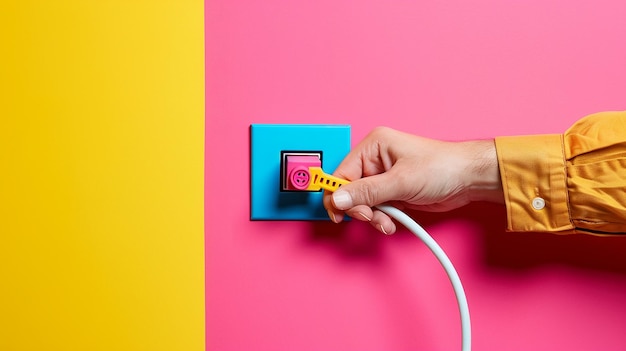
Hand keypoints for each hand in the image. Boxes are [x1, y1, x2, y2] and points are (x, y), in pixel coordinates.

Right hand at [323, 127, 502, 233]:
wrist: (468, 180)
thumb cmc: (442, 167)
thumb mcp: (401, 181)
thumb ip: (367, 192)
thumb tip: (338, 199)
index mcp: (373, 146)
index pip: (342, 173)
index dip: (338, 195)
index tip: (339, 214)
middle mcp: (375, 160)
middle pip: (350, 190)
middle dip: (360, 209)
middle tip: (372, 217)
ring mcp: (383, 177)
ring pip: (362, 203)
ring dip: (372, 216)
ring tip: (387, 222)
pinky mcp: (392, 191)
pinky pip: (376, 208)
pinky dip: (381, 218)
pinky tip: (392, 222)